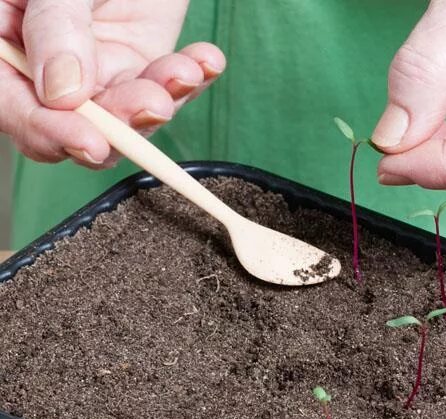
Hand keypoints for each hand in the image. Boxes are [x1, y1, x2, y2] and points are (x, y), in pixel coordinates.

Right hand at [0, 0, 224, 168]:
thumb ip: (54, 28)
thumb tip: (64, 95)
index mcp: (4, 43)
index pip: (14, 105)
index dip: (48, 131)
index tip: (89, 142)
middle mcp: (47, 65)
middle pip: (73, 122)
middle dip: (117, 123)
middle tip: (152, 107)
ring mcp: (97, 65)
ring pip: (125, 112)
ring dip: (159, 100)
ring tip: (184, 73)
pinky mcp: (142, 59)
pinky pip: (166, 85)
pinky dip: (189, 78)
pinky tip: (205, 61)